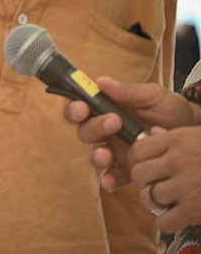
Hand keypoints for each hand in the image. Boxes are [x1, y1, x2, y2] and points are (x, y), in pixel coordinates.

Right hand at [62, 76, 191, 190]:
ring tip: (107, 155)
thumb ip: (128, 91)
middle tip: (113, 122)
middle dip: (93, 128)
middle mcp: (106, 131)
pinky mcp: (127, 171)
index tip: (82, 107)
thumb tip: (101, 81)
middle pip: (84, 132)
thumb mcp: (153, 96)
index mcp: (106, 109)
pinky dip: (109, 180)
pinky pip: (112, 177)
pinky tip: (110, 181)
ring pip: (94, 155)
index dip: (74, 108)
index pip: (81, 108)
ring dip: (96, 155)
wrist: (192, 130)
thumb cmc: (170, 110)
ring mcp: (115, 152)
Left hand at [129, 125, 200, 231]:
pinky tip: (174, 216)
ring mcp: (186, 186)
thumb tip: (151, 133)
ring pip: (147, 197)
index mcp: (178, 140)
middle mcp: (178, 161)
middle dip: (143, 181)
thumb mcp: (199, 135)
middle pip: (139, 174)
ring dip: (152, 201)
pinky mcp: (195, 210)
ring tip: (164, 200)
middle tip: (153, 183)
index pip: (138, 150)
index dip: (136, 160)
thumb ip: (173, 136)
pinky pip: (164, 221)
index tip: (142, 165)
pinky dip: (165, 222)